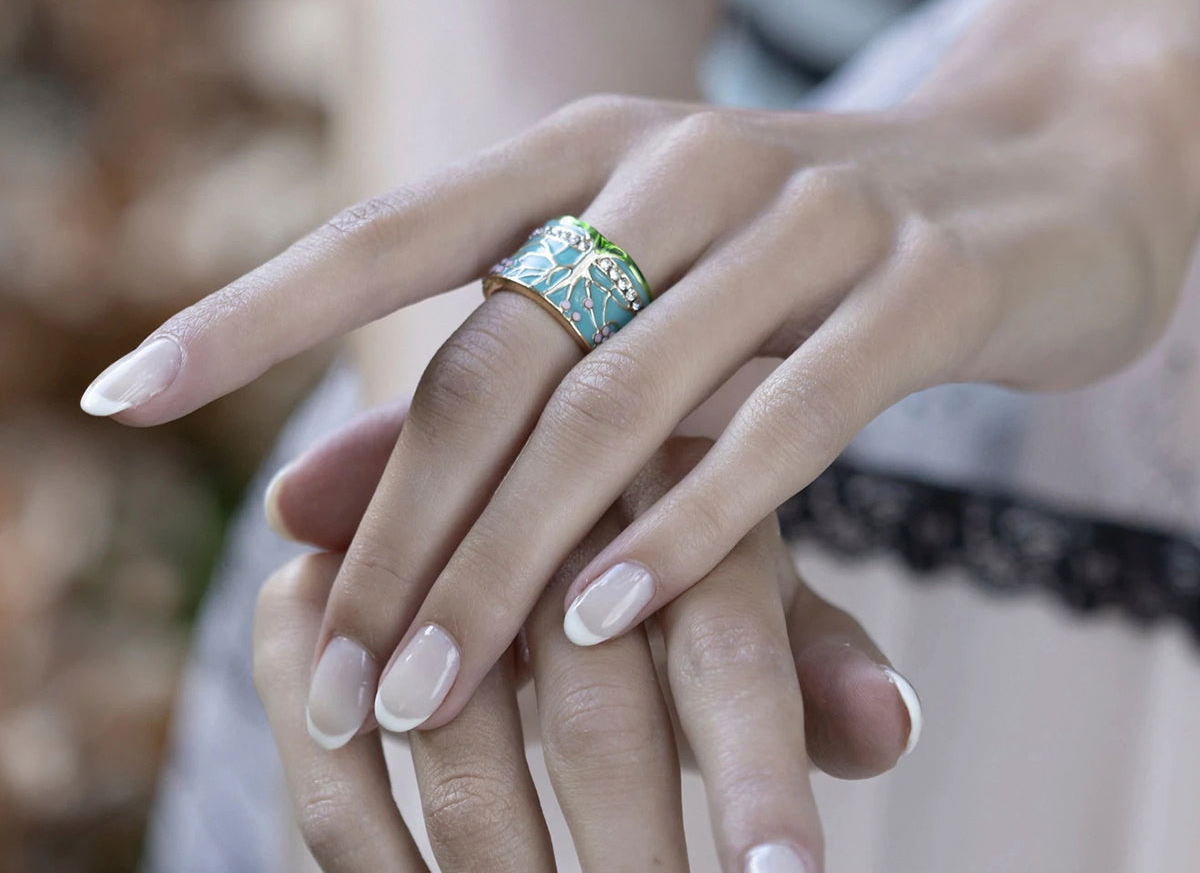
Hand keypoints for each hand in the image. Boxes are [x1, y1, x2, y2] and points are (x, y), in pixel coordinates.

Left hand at [82, 5, 1199, 736]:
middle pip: (500, 357)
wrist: (1046, 165)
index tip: (118, 391)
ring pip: (624, 403)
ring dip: (512, 562)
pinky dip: (689, 531)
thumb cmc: (810, 247)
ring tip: (424, 696)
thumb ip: (496, 381)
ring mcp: (813, 214)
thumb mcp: (646, 289)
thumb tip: (299, 490)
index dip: (252, 308)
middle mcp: (688, 161)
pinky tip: (606, 624)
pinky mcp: (925, 283)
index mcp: (599, 144)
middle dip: (399, 530)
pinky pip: (785, 424)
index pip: (394, 231)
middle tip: (329, 679)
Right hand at [256, 425, 918, 871]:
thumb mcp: (744, 585)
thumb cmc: (653, 536)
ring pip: (454, 728)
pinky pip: (325, 724)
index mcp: (677, 476)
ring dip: (498, 872)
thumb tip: (892, 730)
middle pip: (594, 700)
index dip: (758, 776)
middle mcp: (546, 493)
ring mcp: (418, 528)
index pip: (730, 637)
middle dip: (630, 862)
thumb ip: (811, 657)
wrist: (502, 436)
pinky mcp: (315, 563)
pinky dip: (357, 827)